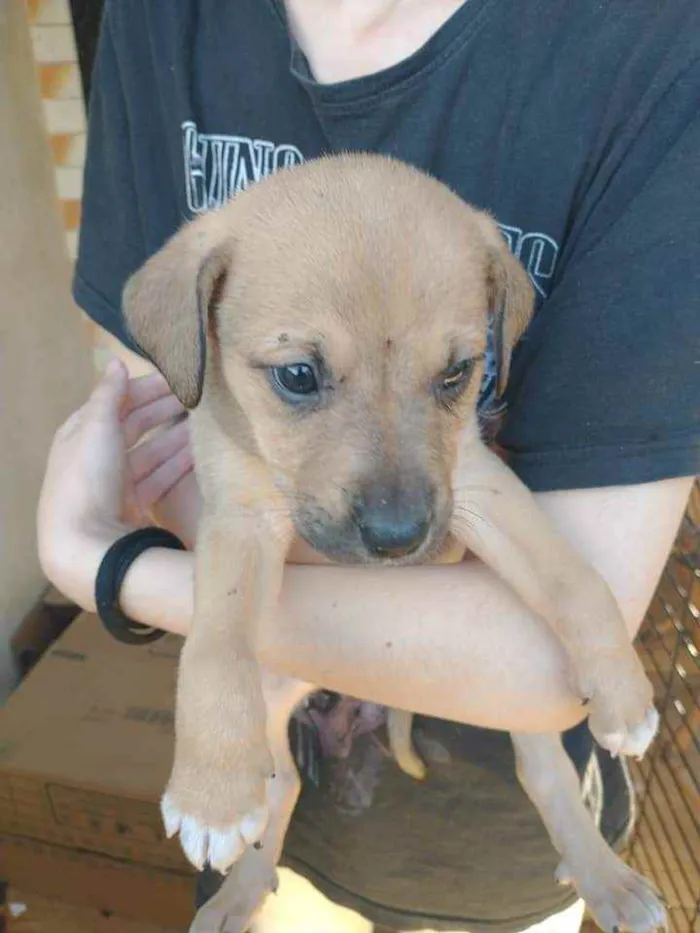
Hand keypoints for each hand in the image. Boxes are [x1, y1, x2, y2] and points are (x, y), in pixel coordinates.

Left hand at [37, 359, 194, 606]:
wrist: (87, 544)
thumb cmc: (87, 477)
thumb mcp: (97, 426)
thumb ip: (110, 393)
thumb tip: (117, 362)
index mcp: (80, 433)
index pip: (116, 402)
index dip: (145, 387)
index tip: (177, 378)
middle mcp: (95, 457)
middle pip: (135, 426)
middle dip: (164, 410)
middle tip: (197, 398)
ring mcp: (115, 484)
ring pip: (151, 452)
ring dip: (176, 436)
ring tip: (205, 422)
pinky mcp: (133, 506)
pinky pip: (159, 478)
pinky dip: (177, 464)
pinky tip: (198, 453)